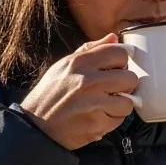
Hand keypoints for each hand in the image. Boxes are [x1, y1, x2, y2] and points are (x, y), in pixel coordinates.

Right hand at [20, 34, 138, 149]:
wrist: (35, 127)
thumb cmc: (51, 94)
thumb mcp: (64, 66)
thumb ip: (90, 50)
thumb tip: (114, 37)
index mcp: (79, 63)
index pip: (120, 53)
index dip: (121, 62)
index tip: (116, 69)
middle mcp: (87, 81)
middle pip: (130, 78)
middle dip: (124, 85)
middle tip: (112, 90)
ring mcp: (93, 104)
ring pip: (128, 102)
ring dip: (119, 106)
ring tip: (103, 105)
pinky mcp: (97, 124)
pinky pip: (119, 120)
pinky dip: (111, 120)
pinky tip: (96, 117)